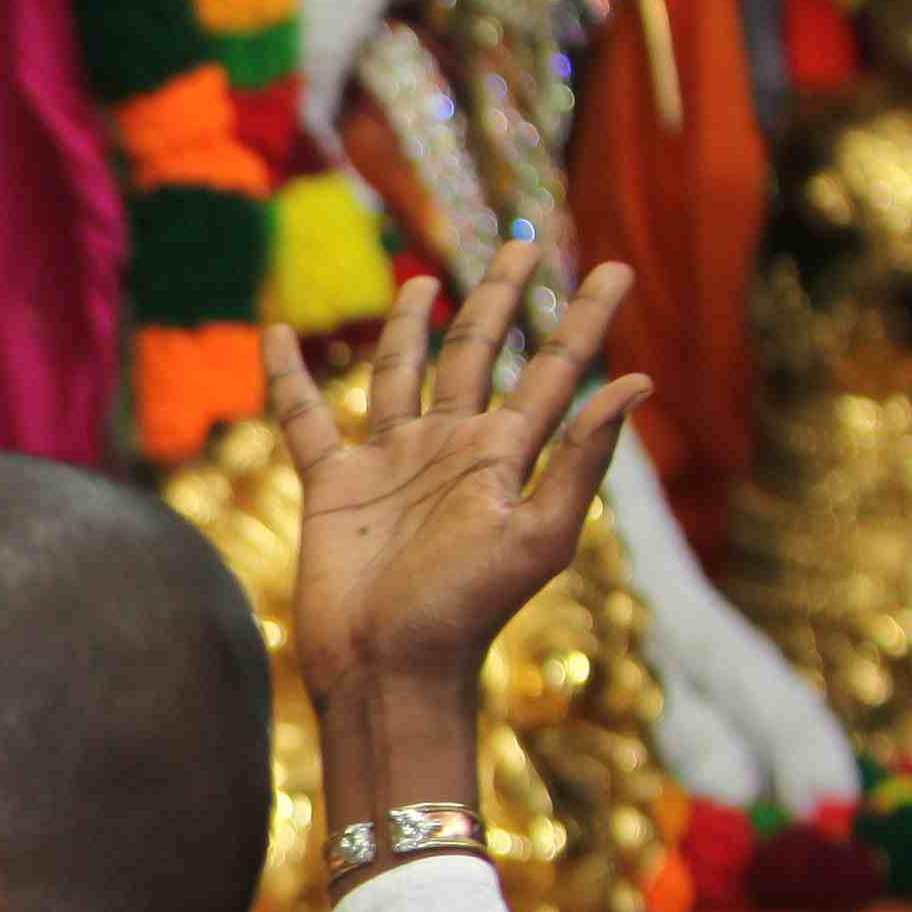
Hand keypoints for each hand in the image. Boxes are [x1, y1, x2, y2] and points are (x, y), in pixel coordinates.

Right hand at [263, 264, 652, 704]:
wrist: (386, 666)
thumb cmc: (465, 612)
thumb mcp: (537, 538)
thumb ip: (578, 460)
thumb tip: (634, 383)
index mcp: (505, 454)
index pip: (555, 370)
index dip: (586, 319)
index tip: (613, 267)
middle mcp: (451, 447)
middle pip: (480, 353)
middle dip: (502, 299)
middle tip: (525, 245)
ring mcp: (391, 462)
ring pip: (400, 373)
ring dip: (409, 327)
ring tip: (423, 282)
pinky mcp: (333, 484)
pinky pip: (306, 418)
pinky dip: (289, 379)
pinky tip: (277, 339)